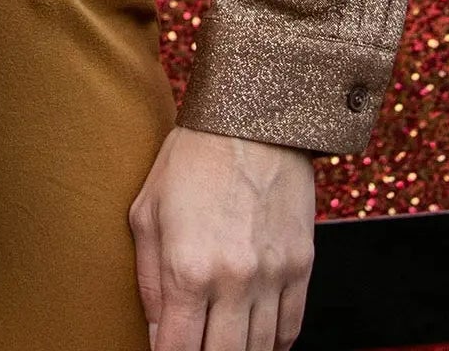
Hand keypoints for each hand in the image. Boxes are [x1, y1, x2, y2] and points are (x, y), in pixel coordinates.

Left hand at [129, 127, 316, 350]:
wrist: (251, 119)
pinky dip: (273, 344)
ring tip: (221, 340)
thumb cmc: (192, 158)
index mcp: (188, 268)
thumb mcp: (147, 211)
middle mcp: (233, 280)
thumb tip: (155, 333)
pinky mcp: (301, 266)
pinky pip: (291, 329)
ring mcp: (272, 276)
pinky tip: (257, 340)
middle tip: (196, 346)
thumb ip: (148, 280)